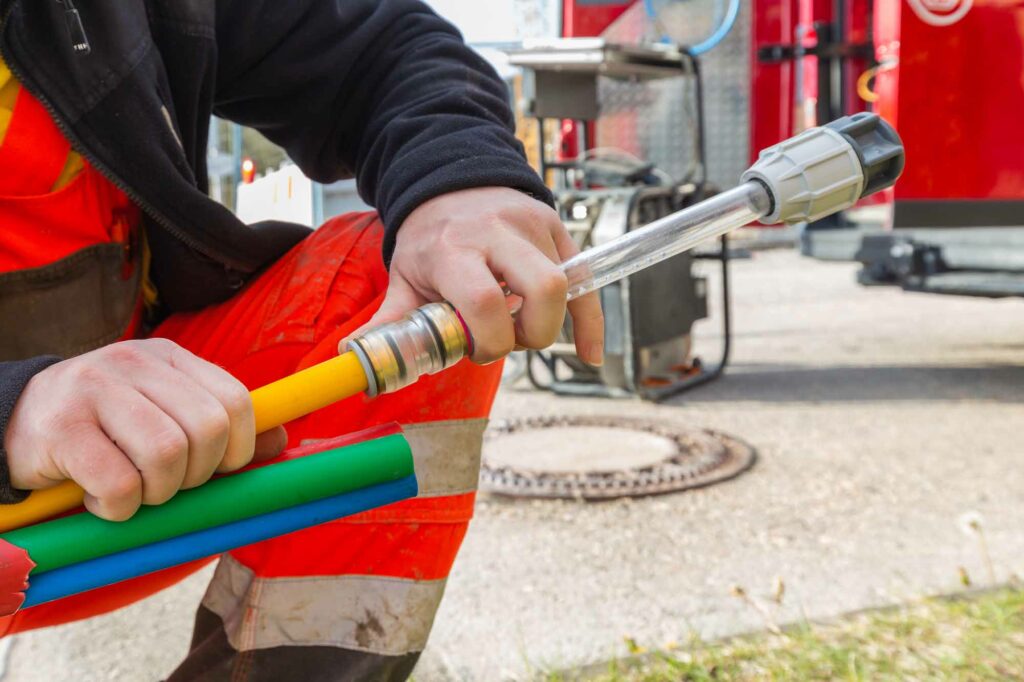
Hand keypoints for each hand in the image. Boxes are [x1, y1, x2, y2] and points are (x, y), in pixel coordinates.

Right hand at [4, 339, 286, 520]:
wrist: (12, 425)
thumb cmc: (105, 428)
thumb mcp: (165, 414)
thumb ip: (221, 426)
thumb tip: (281, 441)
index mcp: (169, 358)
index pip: (235, 400)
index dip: (239, 448)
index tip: (217, 470)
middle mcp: (134, 363)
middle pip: (207, 429)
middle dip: (198, 475)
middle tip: (168, 485)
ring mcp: (94, 389)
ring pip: (166, 455)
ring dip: (157, 493)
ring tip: (134, 491)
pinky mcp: (61, 427)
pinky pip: (119, 484)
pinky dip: (118, 508)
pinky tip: (99, 499)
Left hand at [352, 187, 603, 364]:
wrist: (450, 176)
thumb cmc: (429, 237)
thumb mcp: (404, 275)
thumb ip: (389, 322)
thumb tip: (353, 359)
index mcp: (454, 250)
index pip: (486, 303)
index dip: (489, 342)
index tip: (477, 350)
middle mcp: (498, 233)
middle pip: (543, 290)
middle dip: (533, 334)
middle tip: (508, 340)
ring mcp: (532, 226)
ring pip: (564, 286)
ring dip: (549, 323)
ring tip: (522, 325)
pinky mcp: (555, 227)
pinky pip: (586, 280)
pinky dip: (591, 321)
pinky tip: (591, 354)